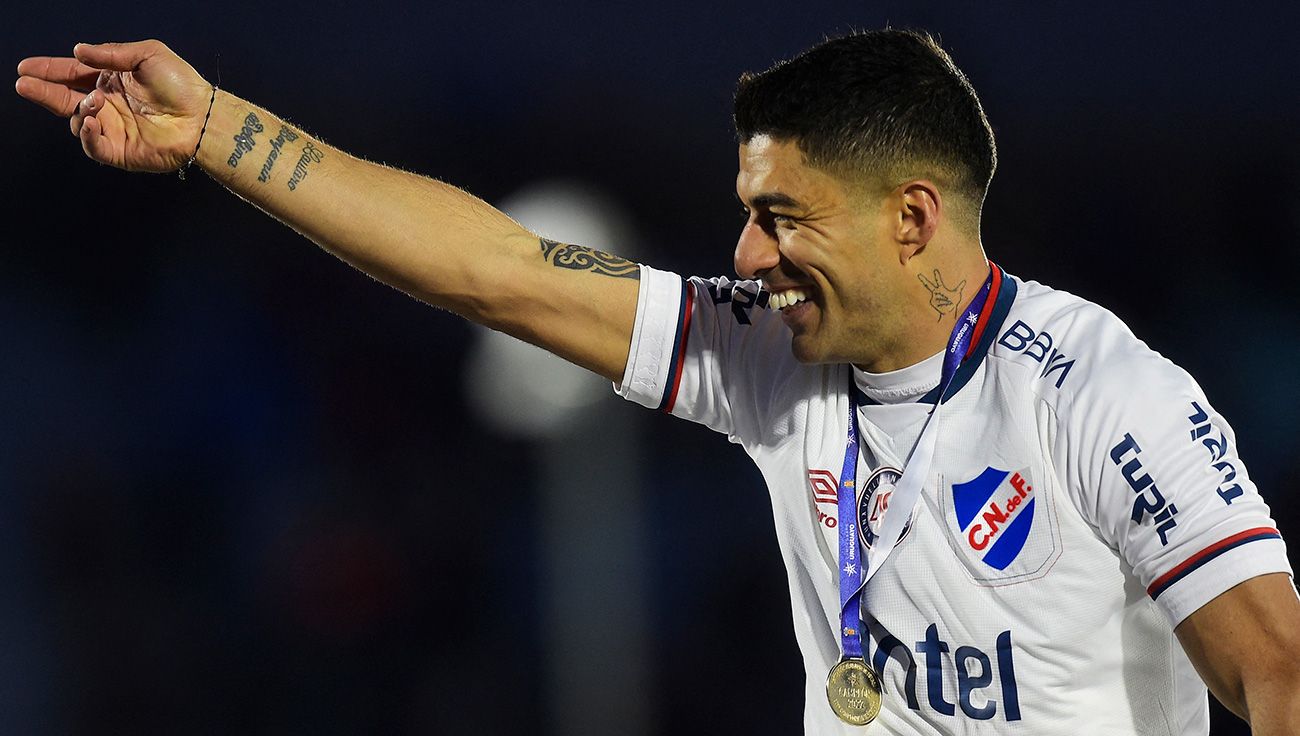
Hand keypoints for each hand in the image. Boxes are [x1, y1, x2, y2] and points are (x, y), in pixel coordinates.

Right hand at [16, 40, 211, 171]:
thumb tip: (77, 51)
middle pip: (65, 99)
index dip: (49, 71)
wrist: (203, 117)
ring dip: (79, 109)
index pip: (73, 74)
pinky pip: (93, 146)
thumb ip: (111, 54)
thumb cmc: (182, 85)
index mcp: (112, 80)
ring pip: (78, 122)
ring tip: (95, 100)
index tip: (26, 67)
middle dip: (42, 91)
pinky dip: (87, 134)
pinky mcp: (121, 152)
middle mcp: (109, 104)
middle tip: (24, 84)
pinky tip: (92, 120)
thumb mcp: (147, 55)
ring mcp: (114, 129)